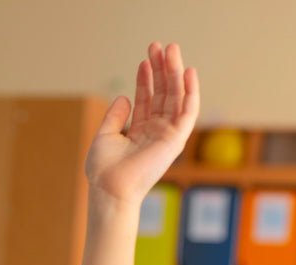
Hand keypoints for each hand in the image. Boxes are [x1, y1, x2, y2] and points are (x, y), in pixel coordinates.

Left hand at [85, 42, 199, 208]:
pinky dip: (191, 91)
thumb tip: (124, 96)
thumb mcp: (105, 136)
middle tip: (159, 46)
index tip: (144, 60)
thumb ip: (116, 116)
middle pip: (163, 94)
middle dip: (162, 69)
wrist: (110, 188)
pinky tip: (188, 72)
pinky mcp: (176, 139)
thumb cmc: (104, 170)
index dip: (146, 79)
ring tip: (171, 50)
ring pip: (176, 97)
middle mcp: (156, 131)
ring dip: (175, 73)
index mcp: (140, 131)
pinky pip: (188, 111)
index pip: (147, 99)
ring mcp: (167, 134)